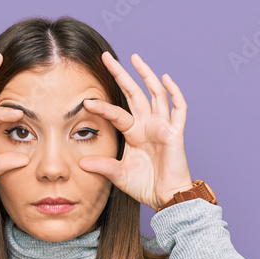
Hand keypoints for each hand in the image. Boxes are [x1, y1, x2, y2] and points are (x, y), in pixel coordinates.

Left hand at [76, 52, 193, 210]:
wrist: (166, 198)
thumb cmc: (145, 186)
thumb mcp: (118, 175)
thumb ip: (102, 166)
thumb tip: (80, 162)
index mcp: (134, 133)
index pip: (116, 113)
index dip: (103, 106)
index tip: (86, 100)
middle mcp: (148, 125)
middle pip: (134, 93)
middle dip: (121, 75)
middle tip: (106, 57)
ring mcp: (162, 127)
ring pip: (155, 94)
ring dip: (146, 75)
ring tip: (134, 58)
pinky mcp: (176, 133)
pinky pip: (179, 108)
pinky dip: (174, 93)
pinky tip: (166, 78)